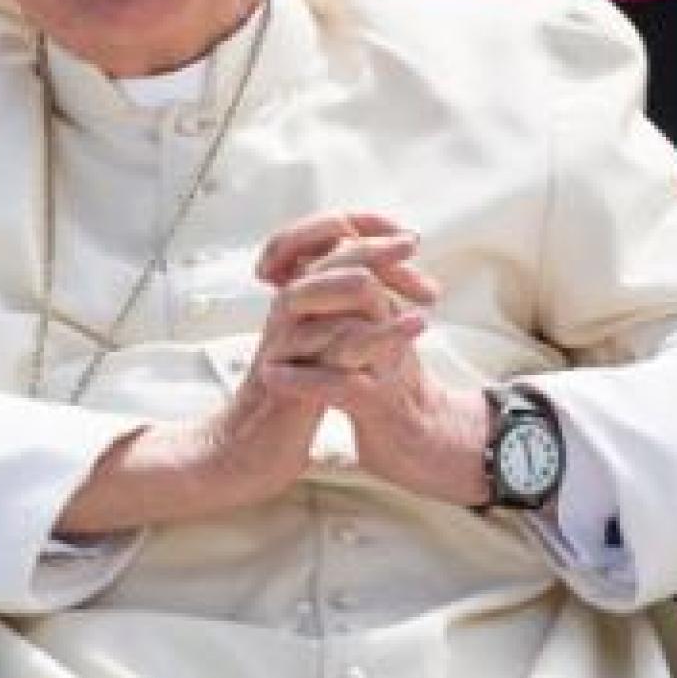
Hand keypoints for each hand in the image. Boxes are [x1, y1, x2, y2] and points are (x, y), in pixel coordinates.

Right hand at [56, 212, 449, 533]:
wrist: (249, 450)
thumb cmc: (290, 396)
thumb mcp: (318, 341)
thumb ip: (340, 307)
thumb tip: (378, 276)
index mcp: (297, 295)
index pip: (325, 235)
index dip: (366, 226)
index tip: (407, 237)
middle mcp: (289, 309)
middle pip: (328, 254)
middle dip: (376, 245)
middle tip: (413, 242)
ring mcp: (288, 340)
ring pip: (328, 293)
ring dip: (382, 287)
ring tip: (427, 294)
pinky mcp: (293, 376)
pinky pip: (335, 347)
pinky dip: (379, 339)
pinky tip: (411, 335)